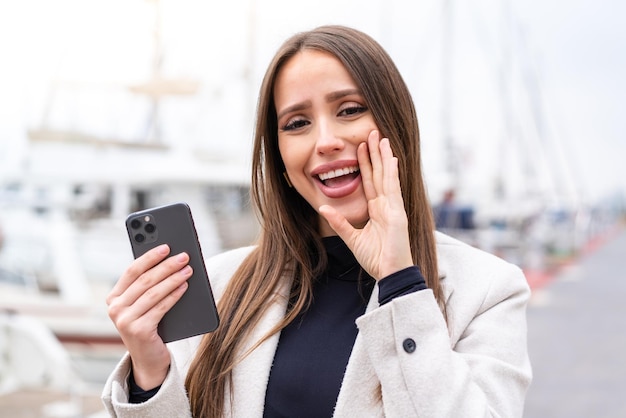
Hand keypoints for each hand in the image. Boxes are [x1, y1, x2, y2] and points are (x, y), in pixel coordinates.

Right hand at [106, 244, 191, 388]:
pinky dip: (174, 294)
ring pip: (154, 292)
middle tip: (184, 256)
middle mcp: (115, 308)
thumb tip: (171, 261)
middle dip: (166, 266)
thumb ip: (149, 286)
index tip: (167, 246)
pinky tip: (185, 286)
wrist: (149, 359)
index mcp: (114, 297)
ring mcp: (124, 321)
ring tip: (188, 269)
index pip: (132, 271)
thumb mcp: (145, 305)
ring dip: (173, 278)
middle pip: (145, 280)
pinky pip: (160, 307)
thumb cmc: (150, 325)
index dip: (149, 257)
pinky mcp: (138, 331)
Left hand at [319, 130, 413, 279]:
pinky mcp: (397, 212)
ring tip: (381, 138)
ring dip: (384, 156)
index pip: (370, 181)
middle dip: (375, 153)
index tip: (360, 147)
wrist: (390, 273)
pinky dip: (392, 172)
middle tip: (372, 133)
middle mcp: (387, 205)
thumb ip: (339, 222)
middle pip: (379, 173)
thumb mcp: (352, 238)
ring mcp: (393, 207)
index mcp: (377, 210)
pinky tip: (390, 157)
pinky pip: (393, 188)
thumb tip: (323, 208)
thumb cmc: (376, 259)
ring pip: (387, 176)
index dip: (366, 164)